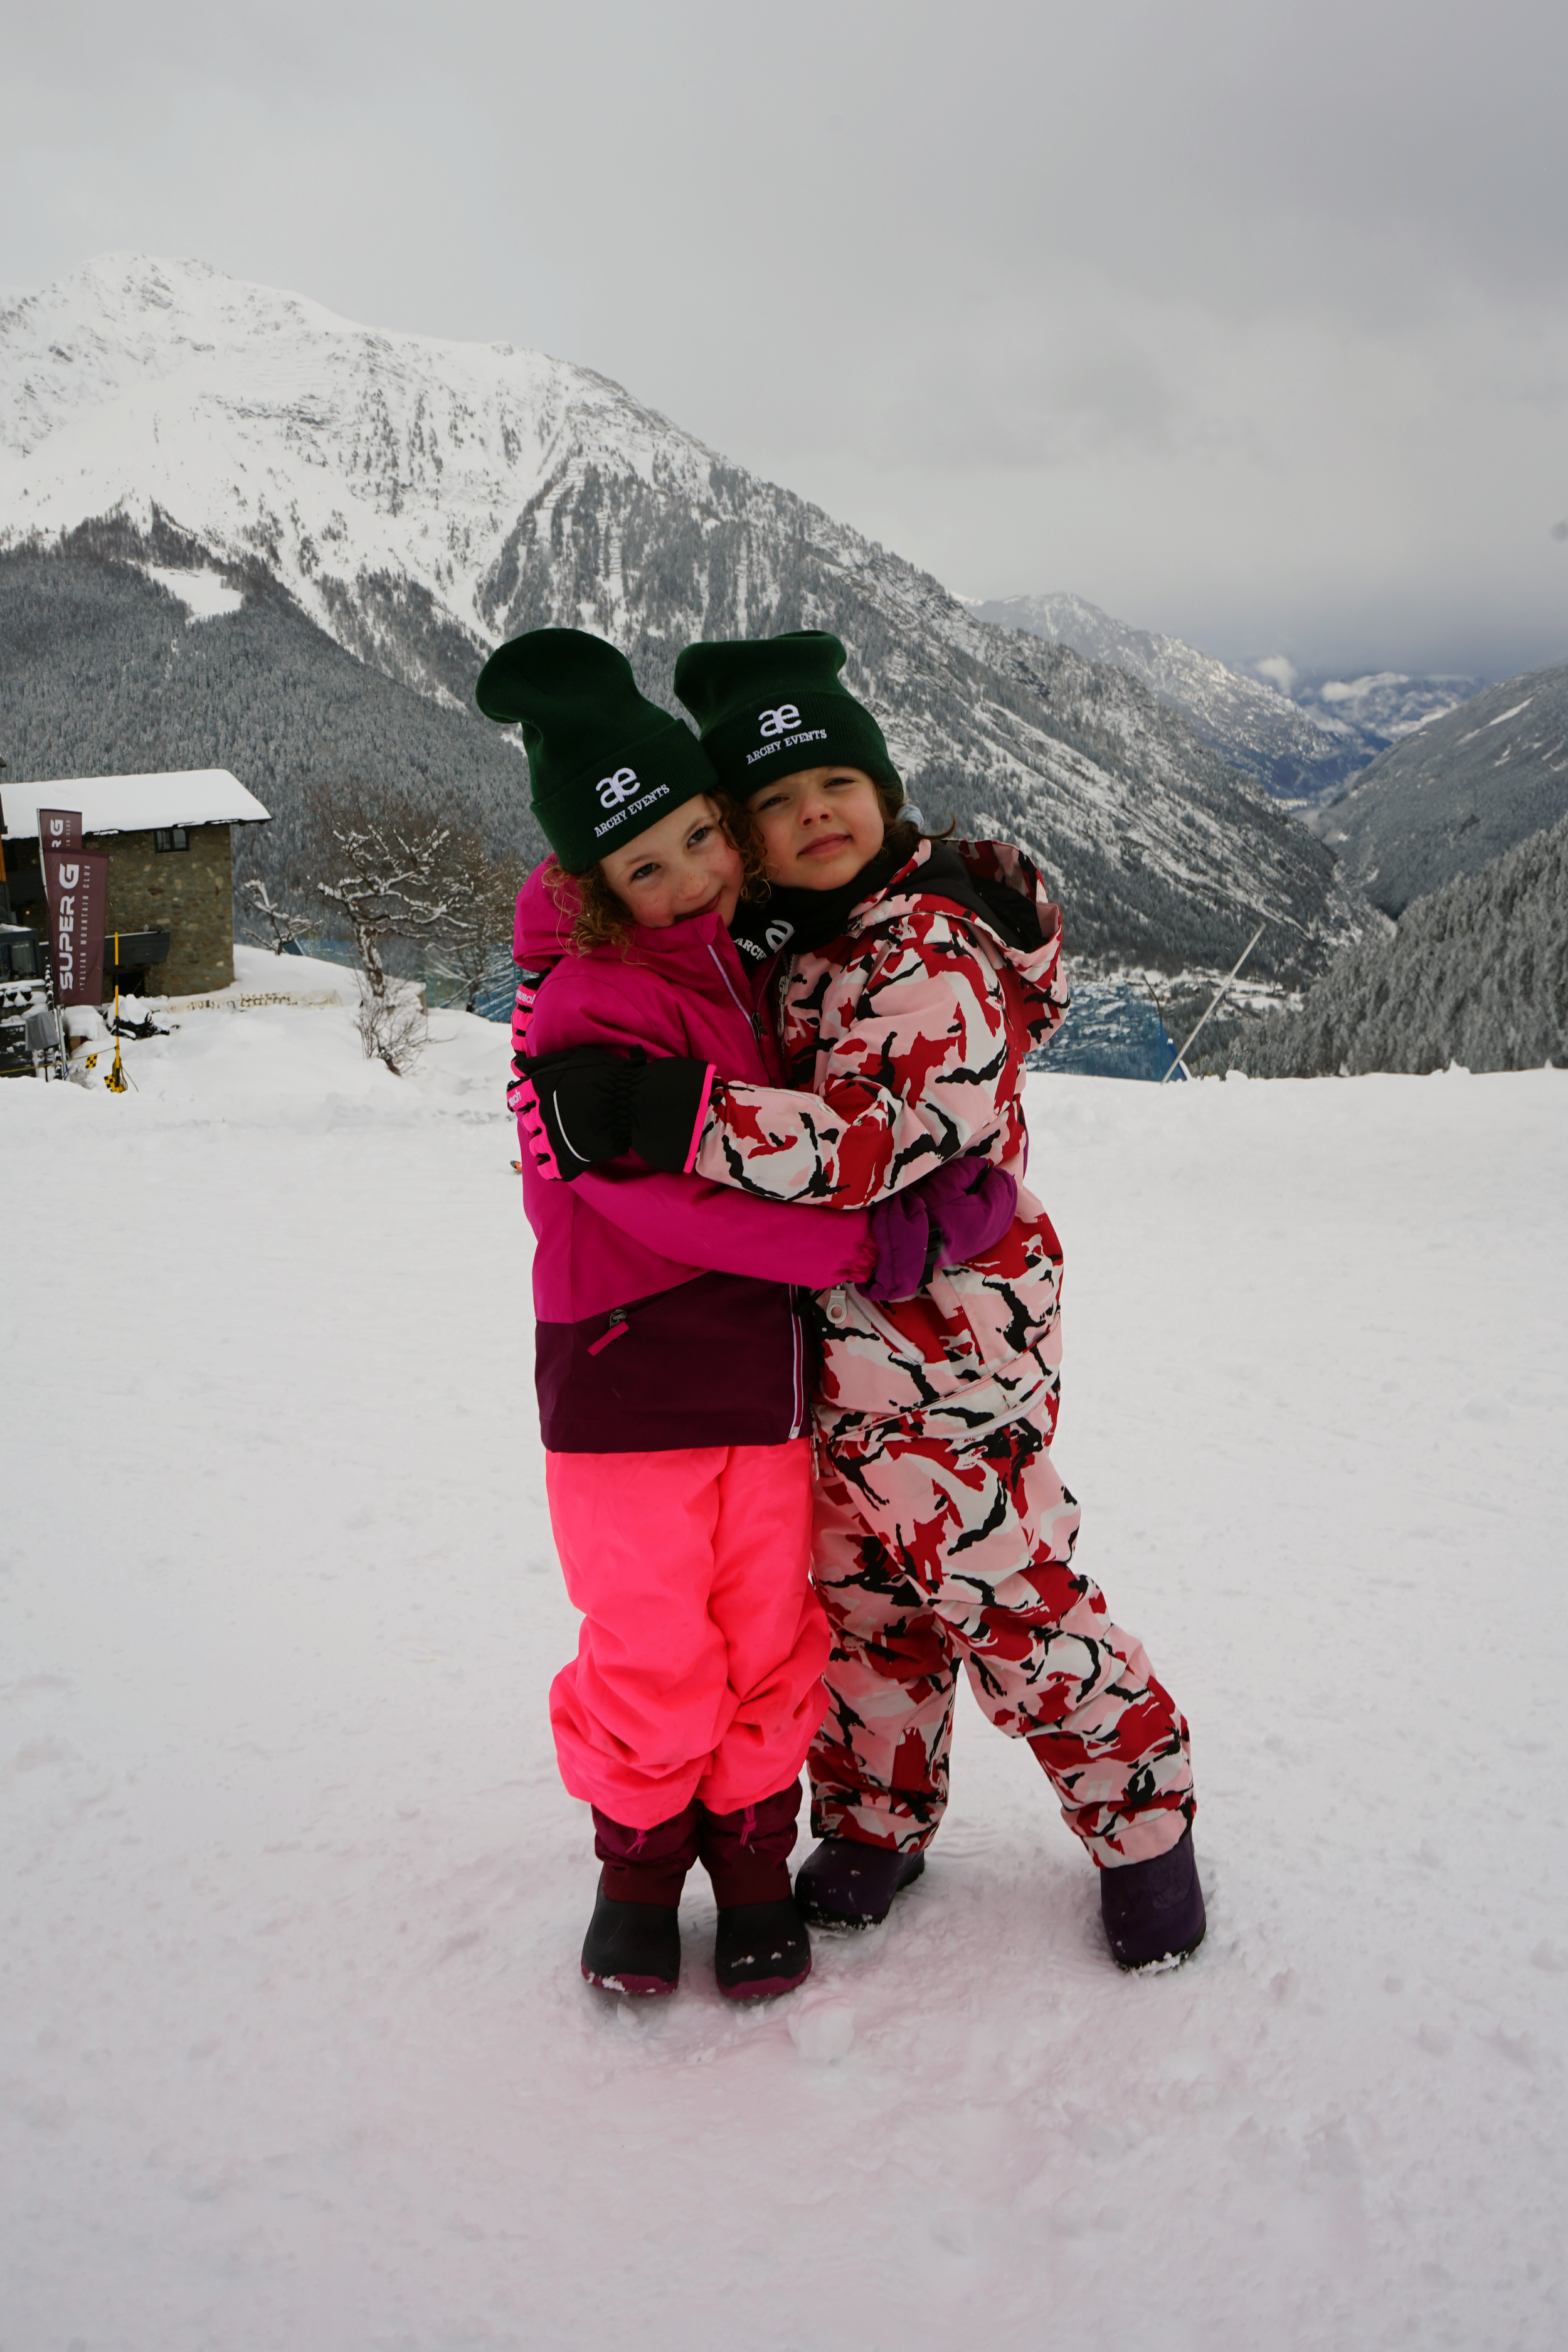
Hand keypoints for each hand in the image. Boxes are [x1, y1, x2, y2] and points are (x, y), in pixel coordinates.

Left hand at [514, 1046, 716, 1181]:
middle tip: (555, 1120)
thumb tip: (517, 1066)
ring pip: (536, 1146)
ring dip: (545, 1143)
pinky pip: (549, 1169)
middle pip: (528, 1123)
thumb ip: (544, 1062)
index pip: (518, 1098)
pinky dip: (551, 1167)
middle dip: (539, 1121)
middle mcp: (542, 1113)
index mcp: (540, 1088)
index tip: (537, 1103)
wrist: (633, 1104)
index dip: (527, 1101)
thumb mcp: (575, 1058)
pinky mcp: (567, 1159)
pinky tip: (560, 1161)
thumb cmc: (607, 1076)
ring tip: (561, 1140)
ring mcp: (554, 1137)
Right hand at [919, 1155, 1017, 1267]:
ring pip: (1007, 1212)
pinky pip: (999, 1225)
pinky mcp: (983, 1245)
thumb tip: (983, 1165)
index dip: (993, 1171)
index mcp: (991, 1208)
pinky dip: (996, 1213)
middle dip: (999, 1184)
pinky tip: (984, 1209)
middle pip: (1010, 1197)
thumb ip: (969, 1168)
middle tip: (984, 1177)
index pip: (1003, 1182)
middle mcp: (997, 1225)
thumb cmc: (931, 1210)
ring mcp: (991, 1238)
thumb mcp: (947, 1181)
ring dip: (999, 1199)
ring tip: (983, 1192)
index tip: (981, 1168)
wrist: (917, 1243)